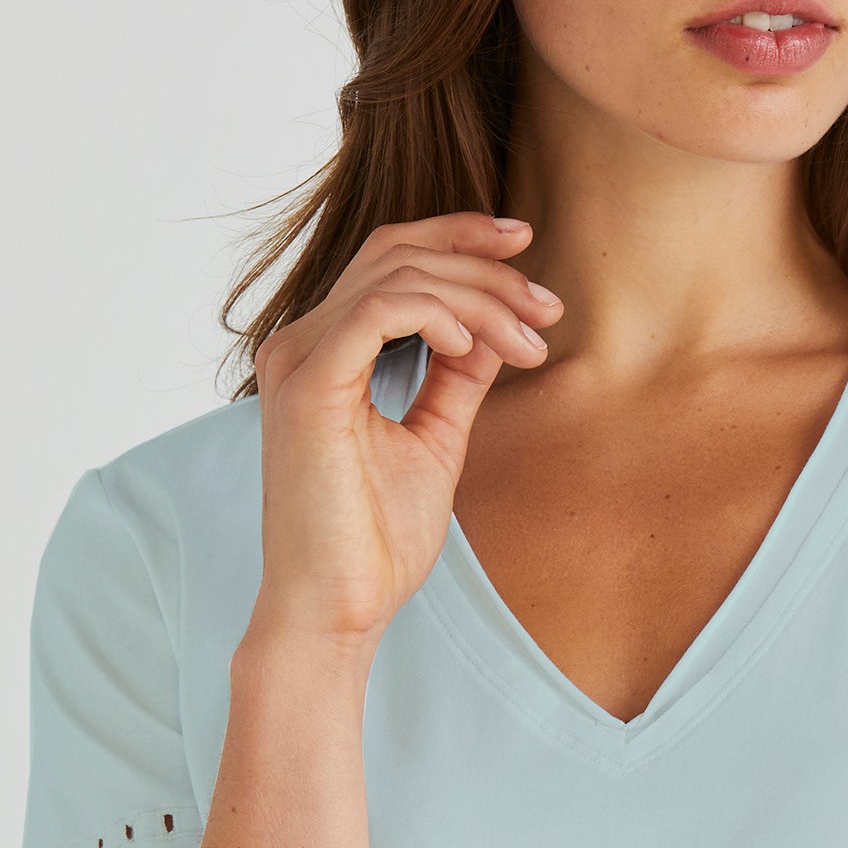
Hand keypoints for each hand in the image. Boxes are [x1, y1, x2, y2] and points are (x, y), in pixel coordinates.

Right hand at [244, 211, 563, 658]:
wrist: (337, 610)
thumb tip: (493, 328)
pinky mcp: (309, 386)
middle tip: (550, 306)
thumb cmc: (374, 540)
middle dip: (486, 268)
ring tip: (530, 340)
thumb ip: (456, 377)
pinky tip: (475, 345)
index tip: (527, 246)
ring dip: (480, 298)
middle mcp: (300, 344)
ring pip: (399, 275)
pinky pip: (379, 310)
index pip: (389, 258)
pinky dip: (439, 314)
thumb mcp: (434, 439)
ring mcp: (298, 360)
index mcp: (324, 351)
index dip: (458, 236)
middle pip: (398, 253)